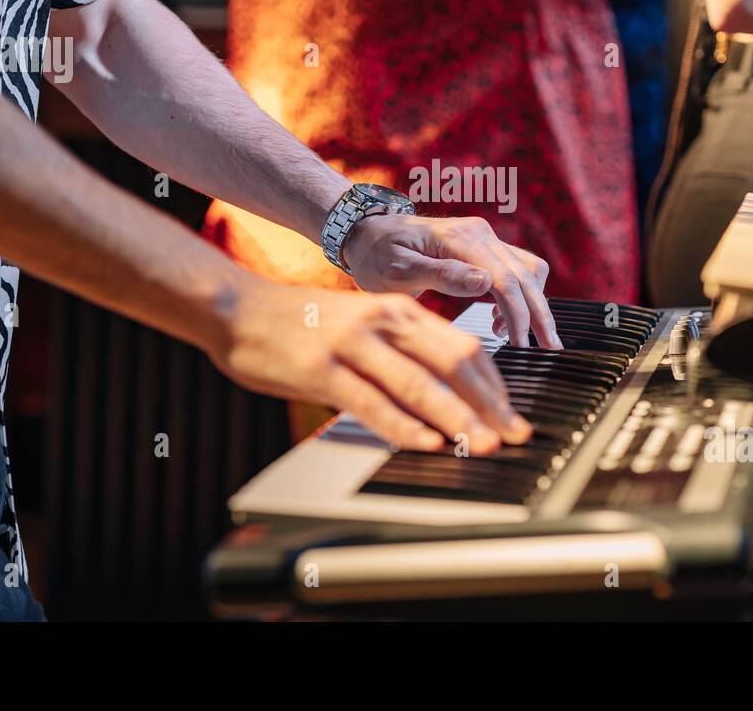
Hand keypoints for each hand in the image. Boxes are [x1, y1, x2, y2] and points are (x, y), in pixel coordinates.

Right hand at [212, 278, 531, 452]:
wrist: (239, 309)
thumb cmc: (304, 322)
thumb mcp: (365, 322)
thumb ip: (406, 347)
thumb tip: (452, 388)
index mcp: (399, 309)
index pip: (464, 346)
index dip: (496, 384)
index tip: (513, 414)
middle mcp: (383, 320)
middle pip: (453, 362)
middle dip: (489, 404)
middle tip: (512, 435)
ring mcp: (352, 343)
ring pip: (418, 384)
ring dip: (457, 418)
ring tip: (482, 444)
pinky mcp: (322, 369)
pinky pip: (372, 402)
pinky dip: (404, 426)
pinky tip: (426, 443)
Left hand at [341, 214, 560, 348]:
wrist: (366, 232)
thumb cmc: (375, 253)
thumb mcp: (397, 269)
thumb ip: (441, 275)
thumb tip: (485, 283)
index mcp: (460, 238)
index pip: (504, 279)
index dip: (518, 315)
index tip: (520, 346)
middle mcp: (479, 234)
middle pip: (525, 275)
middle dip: (539, 315)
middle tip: (548, 349)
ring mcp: (483, 239)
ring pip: (527, 271)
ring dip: (534, 304)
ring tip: (528, 340)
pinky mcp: (482, 248)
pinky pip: (515, 270)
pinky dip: (520, 296)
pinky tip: (503, 322)